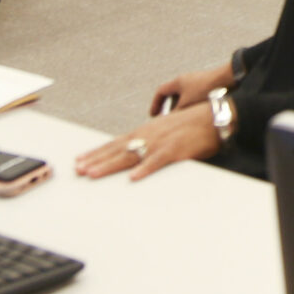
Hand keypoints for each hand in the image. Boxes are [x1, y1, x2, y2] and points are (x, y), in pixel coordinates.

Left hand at [74, 103, 223, 180]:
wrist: (215, 116)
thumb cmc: (193, 124)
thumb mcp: (166, 130)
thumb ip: (150, 140)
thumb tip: (137, 152)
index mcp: (146, 131)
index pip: (115, 143)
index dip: (97, 152)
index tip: (80, 160)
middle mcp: (149, 134)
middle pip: (117, 149)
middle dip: (96, 160)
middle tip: (78, 169)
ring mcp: (161, 142)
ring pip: (130, 155)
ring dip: (110, 165)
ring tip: (93, 173)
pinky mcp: (175, 150)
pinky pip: (157, 161)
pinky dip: (145, 168)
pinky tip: (133, 177)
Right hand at [150, 62, 231, 114]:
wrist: (228, 79)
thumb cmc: (206, 90)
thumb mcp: (186, 105)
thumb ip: (175, 114)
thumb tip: (166, 123)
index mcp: (178, 82)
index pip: (161, 91)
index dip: (156, 104)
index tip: (154, 115)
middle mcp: (187, 80)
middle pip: (173, 95)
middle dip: (170, 108)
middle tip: (170, 120)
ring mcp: (198, 82)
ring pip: (185, 98)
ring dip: (183, 109)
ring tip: (184, 120)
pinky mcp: (208, 86)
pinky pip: (196, 98)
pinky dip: (193, 107)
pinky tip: (198, 116)